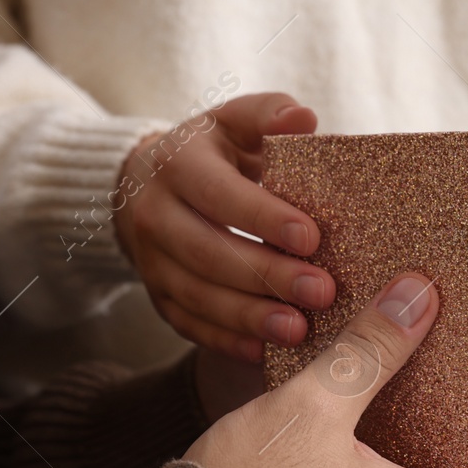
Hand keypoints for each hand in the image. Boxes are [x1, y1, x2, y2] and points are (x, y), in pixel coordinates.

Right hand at [115, 93, 335, 363]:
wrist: (144, 184)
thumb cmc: (212, 151)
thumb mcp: (234, 121)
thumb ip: (268, 115)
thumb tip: (304, 118)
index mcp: (178, 165)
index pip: (219, 194)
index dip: (263, 217)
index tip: (312, 238)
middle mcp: (155, 215)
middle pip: (209, 253)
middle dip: (267, 275)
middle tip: (322, 291)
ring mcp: (152, 261)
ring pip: (198, 295)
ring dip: (251, 316)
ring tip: (300, 329)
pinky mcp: (159, 296)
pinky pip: (190, 325)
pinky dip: (228, 341)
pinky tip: (266, 352)